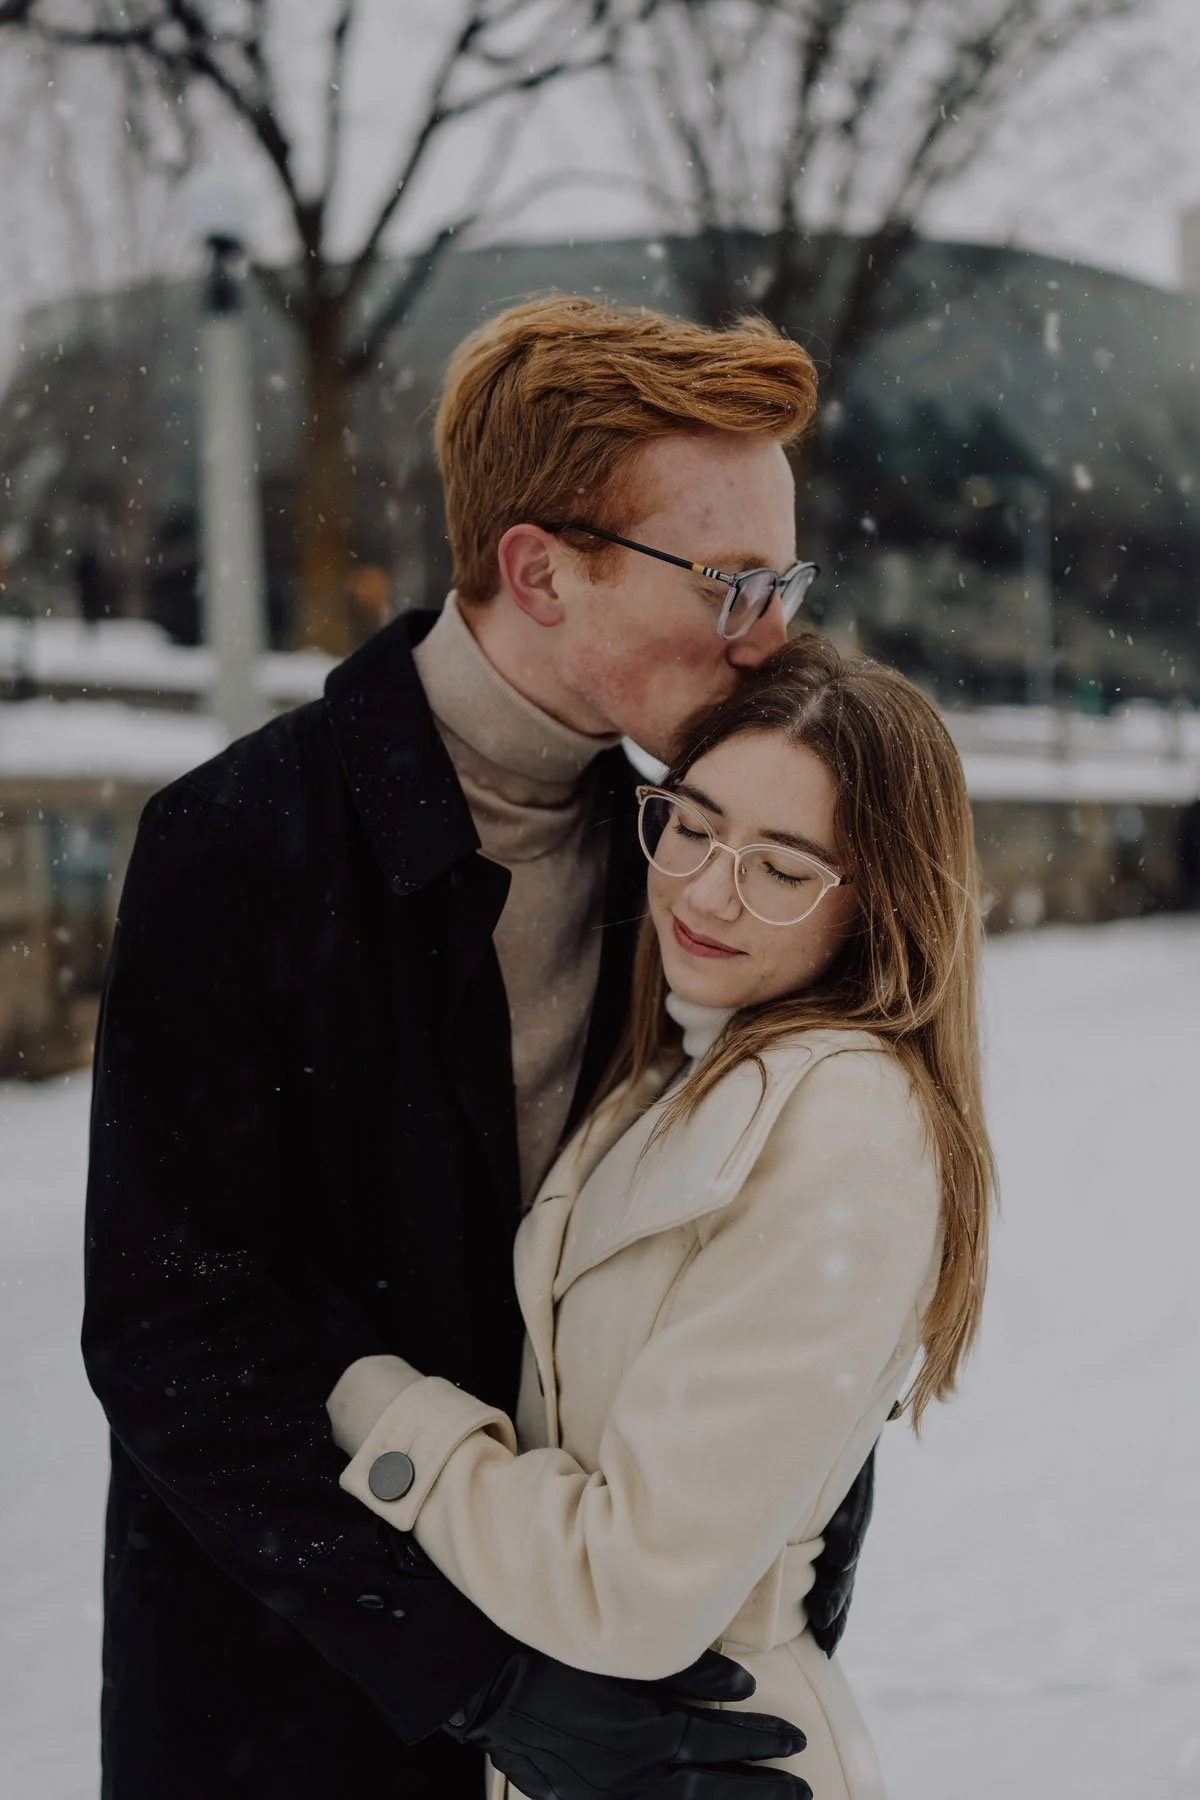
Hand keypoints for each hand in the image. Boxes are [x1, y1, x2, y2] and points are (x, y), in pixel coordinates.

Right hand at [444, 1647, 811, 1799]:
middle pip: (709, 1790)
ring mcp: (608, 1799)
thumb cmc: (561, 1657)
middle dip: (760, 1790)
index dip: (760, 1741)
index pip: (716, 1743)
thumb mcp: (625, 1656)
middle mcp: (630, 1776)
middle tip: (804, 1788)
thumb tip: (746, 1685)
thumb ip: (687, 1672)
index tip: (797, 1739)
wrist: (490, 1689)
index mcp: (641, 1732)